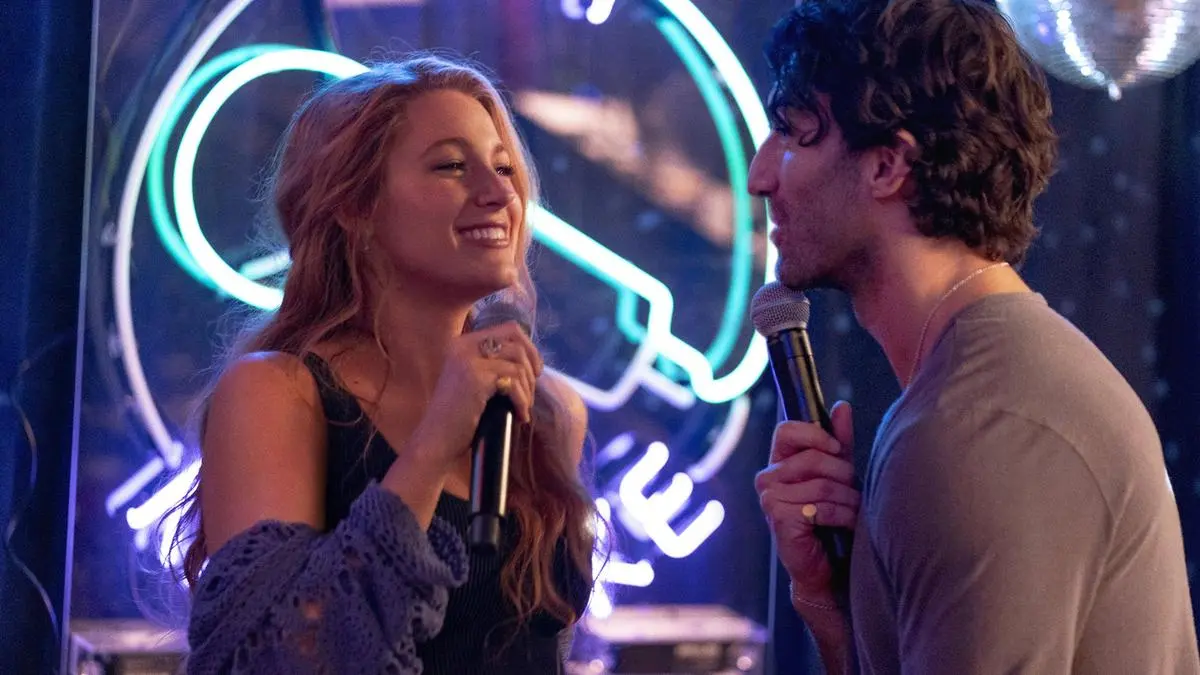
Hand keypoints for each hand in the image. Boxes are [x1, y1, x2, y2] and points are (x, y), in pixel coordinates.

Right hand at [405, 321, 542, 472]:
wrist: (437, 441)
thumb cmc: (459, 417)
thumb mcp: (476, 382)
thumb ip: (494, 366)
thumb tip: (531, 361)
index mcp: (463, 343)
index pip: (508, 329)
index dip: (529, 347)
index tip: (534, 371)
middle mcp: (463, 346)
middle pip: (516, 340)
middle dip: (532, 365)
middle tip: (530, 391)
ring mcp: (467, 360)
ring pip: (517, 361)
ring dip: (528, 387)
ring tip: (523, 407)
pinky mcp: (474, 378)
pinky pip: (512, 381)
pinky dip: (522, 400)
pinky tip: (519, 415)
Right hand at [755, 401, 859, 608]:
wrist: (829, 566)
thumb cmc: (833, 517)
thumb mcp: (839, 474)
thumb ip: (838, 441)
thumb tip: (841, 407)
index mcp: (779, 462)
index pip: (786, 430)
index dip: (815, 435)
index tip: (837, 449)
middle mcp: (768, 478)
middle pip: (813, 457)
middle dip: (843, 474)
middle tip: (851, 492)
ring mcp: (769, 499)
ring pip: (821, 483)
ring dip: (847, 499)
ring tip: (853, 511)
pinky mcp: (778, 518)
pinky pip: (819, 505)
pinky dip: (841, 515)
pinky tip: (844, 525)